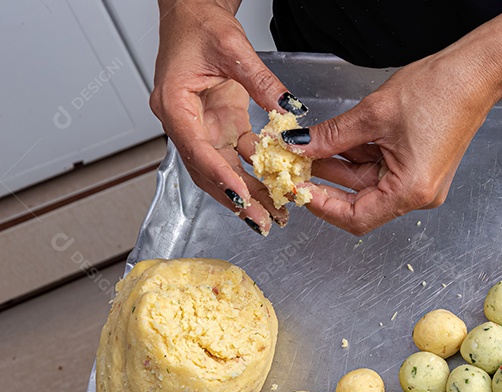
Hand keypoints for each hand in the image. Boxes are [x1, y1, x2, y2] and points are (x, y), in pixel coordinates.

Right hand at [150, 0, 301, 232]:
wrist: (194, 13)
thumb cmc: (200, 24)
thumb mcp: (233, 47)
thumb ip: (261, 80)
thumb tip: (289, 107)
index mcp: (174, 103)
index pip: (196, 148)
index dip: (219, 175)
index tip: (242, 196)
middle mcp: (183, 121)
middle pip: (207, 170)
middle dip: (236, 199)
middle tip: (262, 222)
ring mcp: (201, 126)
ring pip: (223, 169)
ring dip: (248, 193)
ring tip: (274, 215)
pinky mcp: (219, 124)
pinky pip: (237, 156)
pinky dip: (256, 173)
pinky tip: (276, 188)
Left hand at [286, 50, 501, 235]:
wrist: (474, 73)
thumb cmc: (440, 91)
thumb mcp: (373, 113)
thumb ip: (332, 136)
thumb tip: (299, 146)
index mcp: (411, 190)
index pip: (356, 217)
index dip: (321, 205)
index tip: (296, 188)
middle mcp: (418, 194)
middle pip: (360, 202)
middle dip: (325, 183)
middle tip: (293, 165)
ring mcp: (419, 182)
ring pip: (366, 183)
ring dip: (338, 167)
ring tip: (308, 147)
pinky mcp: (418, 168)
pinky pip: (378, 169)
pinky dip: (356, 157)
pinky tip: (334, 142)